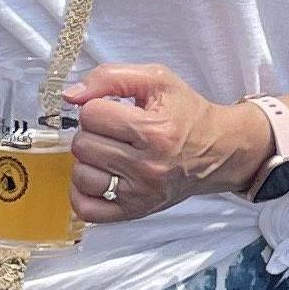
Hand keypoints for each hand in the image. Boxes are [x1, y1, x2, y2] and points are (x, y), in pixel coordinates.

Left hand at [66, 61, 263, 222]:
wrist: (218, 151)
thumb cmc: (186, 113)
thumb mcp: (157, 79)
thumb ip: (111, 76)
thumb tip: (70, 95)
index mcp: (154, 131)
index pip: (91, 114)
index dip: (98, 106)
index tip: (116, 110)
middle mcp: (147, 167)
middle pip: (83, 145)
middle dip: (93, 132)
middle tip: (115, 131)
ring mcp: (140, 194)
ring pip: (81, 175)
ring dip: (89, 160)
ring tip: (110, 152)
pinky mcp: (134, 212)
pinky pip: (86, 208)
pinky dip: (83, 191)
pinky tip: (99, 175)